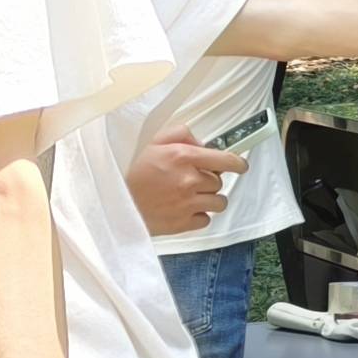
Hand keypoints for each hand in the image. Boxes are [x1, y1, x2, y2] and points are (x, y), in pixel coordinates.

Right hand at [129, 130, 244, 236]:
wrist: (116, 203)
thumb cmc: (133, 173)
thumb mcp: (153, 142)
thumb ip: (180, 134)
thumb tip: (201, 143)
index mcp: (182, 157)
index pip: (225, 159)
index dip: (237, 163)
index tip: (240, 165)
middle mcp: (189, 180)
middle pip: (219, 181)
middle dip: (209, 180)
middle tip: (190, 180)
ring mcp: (187, 203)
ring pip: (218, 202)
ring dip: (209, 199)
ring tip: (191, 196)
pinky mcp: (183, 223)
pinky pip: (205, 219)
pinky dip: (198, 216)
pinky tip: (182, 209)